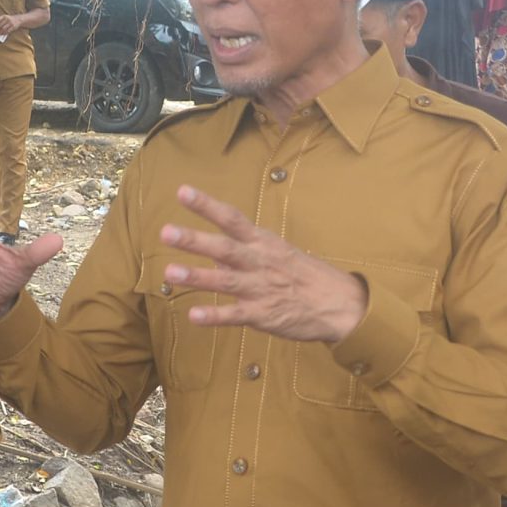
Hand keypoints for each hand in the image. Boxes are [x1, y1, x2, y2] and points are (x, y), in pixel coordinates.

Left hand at [0, 12, 17, 38]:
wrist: (19, 19)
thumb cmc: (9, 19)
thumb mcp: (5, 18)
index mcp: (4, 16)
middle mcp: (7, 19)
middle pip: (0, 25)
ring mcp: (11, 23)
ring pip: (3, 29)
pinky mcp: (13, 27)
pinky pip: (7, 31)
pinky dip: (4, 33)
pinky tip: (1, 34)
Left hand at [158, 186, 367, 342]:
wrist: (341, 303)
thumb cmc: (305, 275)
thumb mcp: (277, 253)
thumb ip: (242, 252)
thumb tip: (210, 253)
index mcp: (263, 243)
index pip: (232, 219)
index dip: (206, 205)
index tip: (182, 191)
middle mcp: (260, 262)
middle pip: (224, 248)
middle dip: (195, 240)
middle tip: (166, 232)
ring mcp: (261, 288)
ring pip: (226, 281)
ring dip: (197, 277)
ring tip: (170, 273)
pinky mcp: (264, 315)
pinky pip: (236, 315)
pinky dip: (215, 315)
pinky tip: (194, 315)